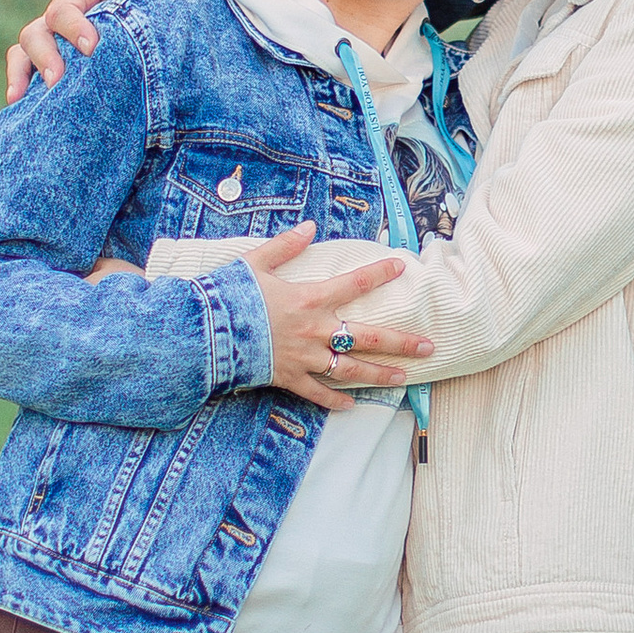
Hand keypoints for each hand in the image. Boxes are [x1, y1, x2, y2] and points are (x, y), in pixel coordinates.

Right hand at [6, 0, 169, 102]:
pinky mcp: (58, 57)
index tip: (91, 47)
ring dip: (22, 75)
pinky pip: (31, 70)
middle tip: (57, 80)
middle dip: (44, 58)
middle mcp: (58, 18)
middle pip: (35, 34)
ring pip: (25, 53)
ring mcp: (54, 38)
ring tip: (22, 100)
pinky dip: (24, 86)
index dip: (72, 28)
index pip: (63, 11)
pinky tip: (25, 110)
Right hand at [246, 225, 433, 411]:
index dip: (379, 273)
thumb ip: (284, 245)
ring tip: (404, 378)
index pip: (354, 284)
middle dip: (401, 342)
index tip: (402, 266)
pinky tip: (351, 406)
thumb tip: (310, 226)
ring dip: (380, 374)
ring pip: (351, 369)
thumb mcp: (255, 262)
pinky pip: (317, 393)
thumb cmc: (228, 296)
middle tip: (429, 346)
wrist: (204, 333)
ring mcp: (305, 357)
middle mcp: (315, 330)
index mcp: (310, 299)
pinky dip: (334, 401)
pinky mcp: (289, 378)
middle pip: (368, 337)